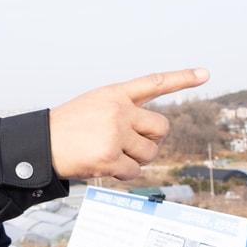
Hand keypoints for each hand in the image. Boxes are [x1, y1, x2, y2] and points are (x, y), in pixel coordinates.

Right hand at [49, 68, 208, 179]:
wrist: (41, 144)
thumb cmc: (70, 127)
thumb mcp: (96, 104)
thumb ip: (125, 110)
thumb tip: (154, 135)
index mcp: (116, 93)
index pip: (155, 82)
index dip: (182, 77)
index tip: (205, 73)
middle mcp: (119, 110)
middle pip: (161, 127)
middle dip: (153, 139)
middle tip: (134, 144)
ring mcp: (115, 134)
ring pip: (150, 152)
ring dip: (138, 159)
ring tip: (114, 154)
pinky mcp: (110, 158)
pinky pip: (134, 171)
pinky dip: (125, 173)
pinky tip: (107, 166)